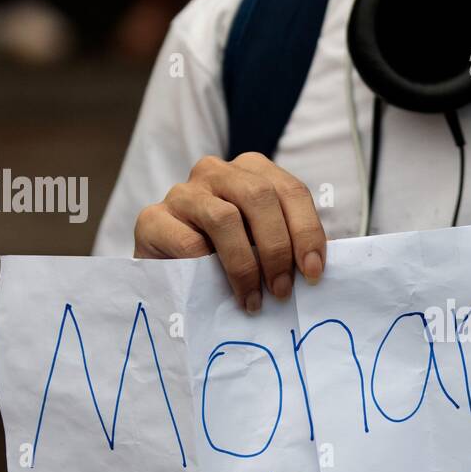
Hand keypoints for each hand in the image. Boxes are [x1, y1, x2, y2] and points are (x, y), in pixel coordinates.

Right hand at [134, 152, 325, 311]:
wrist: (168, 277)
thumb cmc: (225, 261)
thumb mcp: (262, 247)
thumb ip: (289, 246)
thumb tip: (317, 268)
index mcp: (252, 171)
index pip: (291, 191)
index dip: (307, 232)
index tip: (314, 273)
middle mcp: (217, 172)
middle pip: (260, 197)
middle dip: (278, 248)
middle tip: (282, 290)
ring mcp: (183, 192)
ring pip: (224, 217)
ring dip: (245, 264)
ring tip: (253, 300)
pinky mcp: (152, 218)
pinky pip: (188, 242)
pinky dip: (206, 267)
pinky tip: (213, 288)